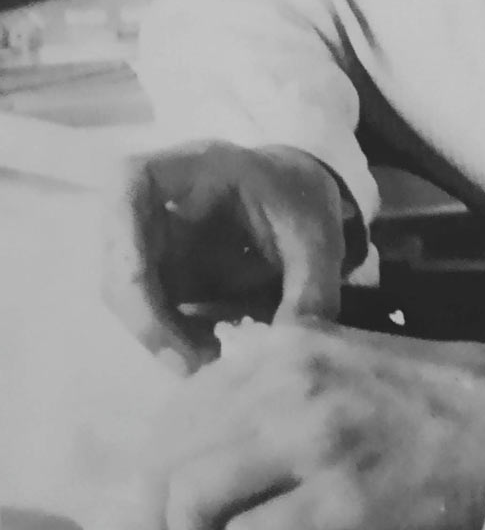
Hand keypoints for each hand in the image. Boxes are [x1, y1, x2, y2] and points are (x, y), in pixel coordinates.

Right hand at [102, 142, 351, 370]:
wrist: (299, 196)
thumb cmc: (302, 199)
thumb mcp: (319, 236)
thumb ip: (312, 287)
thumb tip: (290, 347)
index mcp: (197, 168)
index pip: (133, 182)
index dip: (124, 233)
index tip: (140, 282)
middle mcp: (159, 201)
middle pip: (120, 256)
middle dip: (148, 316)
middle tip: (193, 361)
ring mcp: (152, 238)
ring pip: (129, 293)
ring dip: (160, 334)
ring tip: (210, 361)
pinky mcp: (158, 270)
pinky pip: (150, 309)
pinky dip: (174, 336)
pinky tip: (210, 350)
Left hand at [143, 322, 484, 529]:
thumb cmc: (462, 398)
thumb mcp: (368, 354)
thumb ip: (300, 371)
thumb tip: (228, 412)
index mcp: (297, 344)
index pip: (185, 402)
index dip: (171, 457)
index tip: (186, 487)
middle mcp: (294, 382)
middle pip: (174, 454)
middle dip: (172, 505)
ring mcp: (316, 440)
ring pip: (192, 501)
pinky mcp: (340, 500)